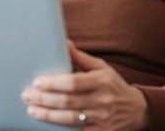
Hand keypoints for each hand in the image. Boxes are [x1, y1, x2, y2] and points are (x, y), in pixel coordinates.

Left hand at [21, 41, 147, 129]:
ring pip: (71, 119)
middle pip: (68, 101)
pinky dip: (62, 129)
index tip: (37, 82)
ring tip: (32, 110)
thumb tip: (64, 42)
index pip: (73, 82)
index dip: (54, 83)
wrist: (136, 110)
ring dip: (48, 116)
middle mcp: (103, 100)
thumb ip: (80, 58)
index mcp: (102, 81)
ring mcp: (103, 119)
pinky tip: (48, 125)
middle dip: (45, 99)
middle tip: (27, 96)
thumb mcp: (101, 68)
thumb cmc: (113, 85)